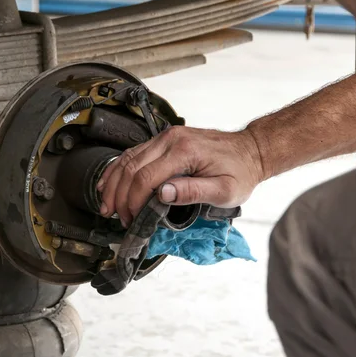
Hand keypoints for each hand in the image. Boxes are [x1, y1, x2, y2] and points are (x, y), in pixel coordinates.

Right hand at [96, 126, 264, 225]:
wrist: (250, 151)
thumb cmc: (240, 172)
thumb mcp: (224, 190)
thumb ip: (193, 192)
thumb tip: (161, 195)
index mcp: (184, 152)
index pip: (146, 177)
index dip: (133, 201)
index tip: (132, 219)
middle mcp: (171, 140)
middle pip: (131, 167)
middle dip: (119, 195)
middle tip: (117, 217)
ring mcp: (166, 137)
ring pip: (128, 159)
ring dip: (114, 183)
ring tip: (106, 204)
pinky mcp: (164, 140)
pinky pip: (134, 153)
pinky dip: (119, 169)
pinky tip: (110, 182)